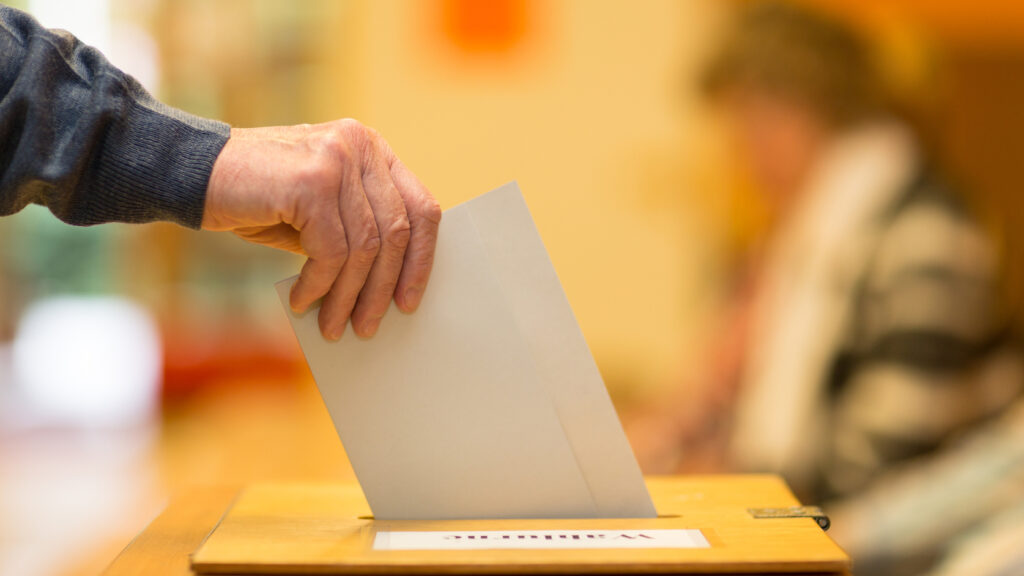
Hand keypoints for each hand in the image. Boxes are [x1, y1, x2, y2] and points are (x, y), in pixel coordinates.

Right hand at [202, 119, 441, 339]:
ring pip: (364, 247)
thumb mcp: (321, 211)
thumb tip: (388, 288)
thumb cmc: (259, 197)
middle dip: (382, 288)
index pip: (421, 207)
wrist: (191, 171)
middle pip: (396, 232)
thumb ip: (356, 230)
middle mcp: (360, 145)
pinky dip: (319, 285)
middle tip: (368, 326)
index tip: (409, 300)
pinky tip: (302, 301)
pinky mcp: (312, 182)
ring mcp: (338, 159)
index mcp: (372, 148)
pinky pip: (331, 251)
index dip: (421, 259)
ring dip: (348, 296)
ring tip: (334, 325)